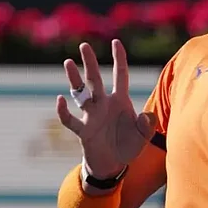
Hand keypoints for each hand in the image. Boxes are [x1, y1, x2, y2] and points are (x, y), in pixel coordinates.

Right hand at [56, 39, 156, 178]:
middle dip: (90, 62)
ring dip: (74, 80)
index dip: (119, 59)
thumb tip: (147, 116)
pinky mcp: (83, 131)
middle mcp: (104, 104)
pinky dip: (64, 111)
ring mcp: (92, 116)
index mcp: (121, 101)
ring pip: (81, 94)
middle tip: (84, 45)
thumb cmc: (129, 146)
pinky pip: (71, 119)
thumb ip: (147, 126)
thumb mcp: (142, 136)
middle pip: (96, 79)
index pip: (120, 75)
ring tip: (68, 62)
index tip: (116, 42)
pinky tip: (60, 100)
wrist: (113, 165)